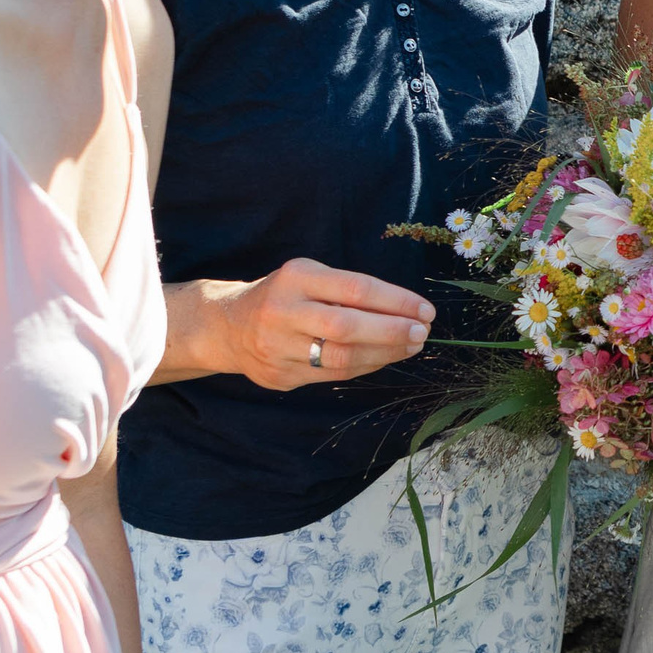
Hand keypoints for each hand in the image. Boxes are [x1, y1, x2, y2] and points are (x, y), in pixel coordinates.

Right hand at [162, 260, 434, 388]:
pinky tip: (385, 358)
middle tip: (422, 332)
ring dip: (384, 354)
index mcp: (296, 278)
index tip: (425, 310)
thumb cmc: (284, 296)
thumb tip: (407, 310)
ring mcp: (277, 347)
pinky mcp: (278, 375)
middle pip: (347, 327)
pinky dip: (364, 367)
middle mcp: (283, 311)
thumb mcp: (309, 277)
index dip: (396, 301)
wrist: (227, 326)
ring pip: (340, 357)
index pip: (355, 289)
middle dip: (392, 331)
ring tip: (410, 346)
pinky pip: (331, 375)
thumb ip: (348, 290)